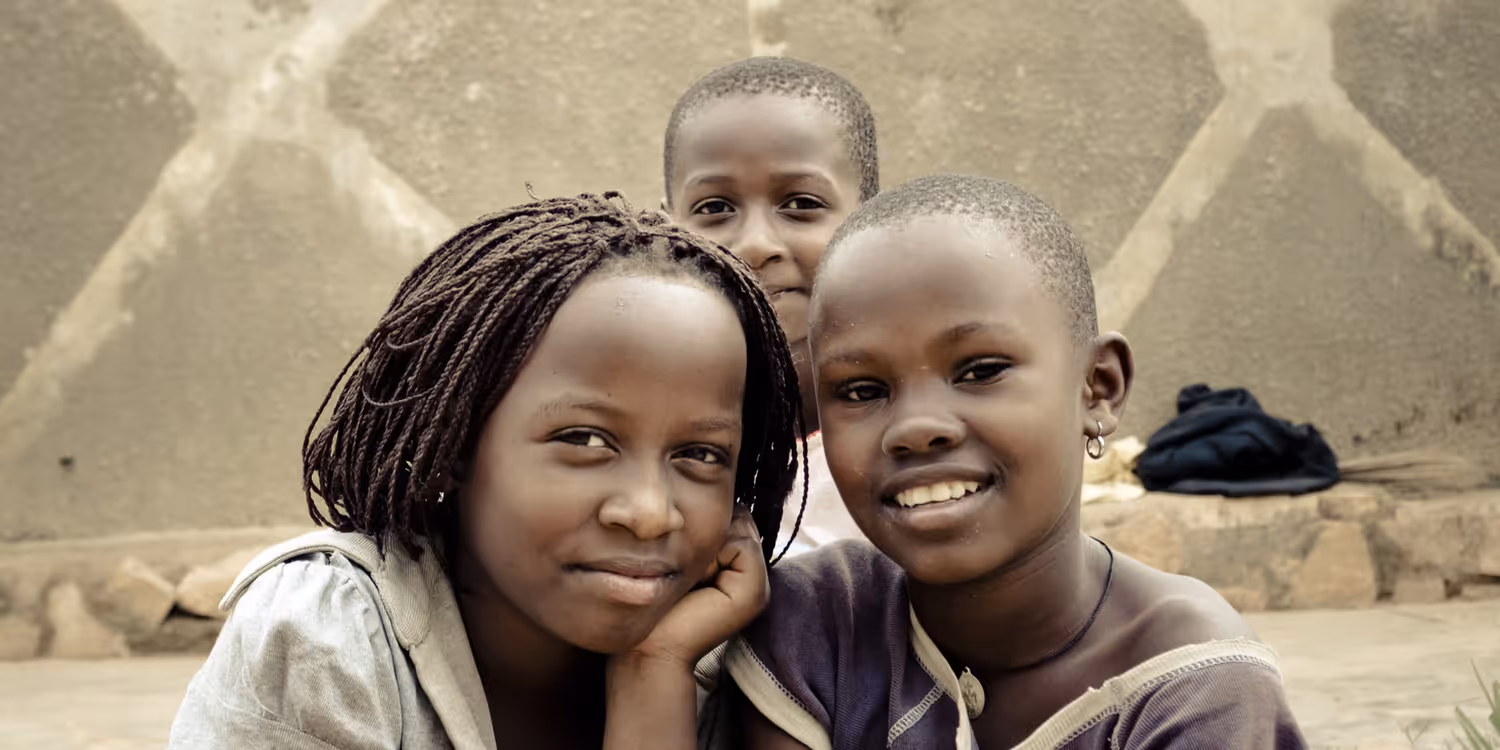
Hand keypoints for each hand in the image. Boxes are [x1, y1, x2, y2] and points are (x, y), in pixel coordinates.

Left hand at [624, 504, 768, 669]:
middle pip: (739, 518)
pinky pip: (741, 544)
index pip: (734, 517)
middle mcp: (751, 576)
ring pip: (741, 527)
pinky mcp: (754, 593)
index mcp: (736, 568)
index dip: (706, 523)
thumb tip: (714, 495)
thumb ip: (705, 533)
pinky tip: (698, 577)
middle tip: (686, 566)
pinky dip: (714, 552)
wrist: (649, 647)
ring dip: (709, 540)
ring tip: (692, 573)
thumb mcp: (683, 559)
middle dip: (710, 529)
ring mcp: (757, 587)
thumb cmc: (655, 602)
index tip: (680, 555)